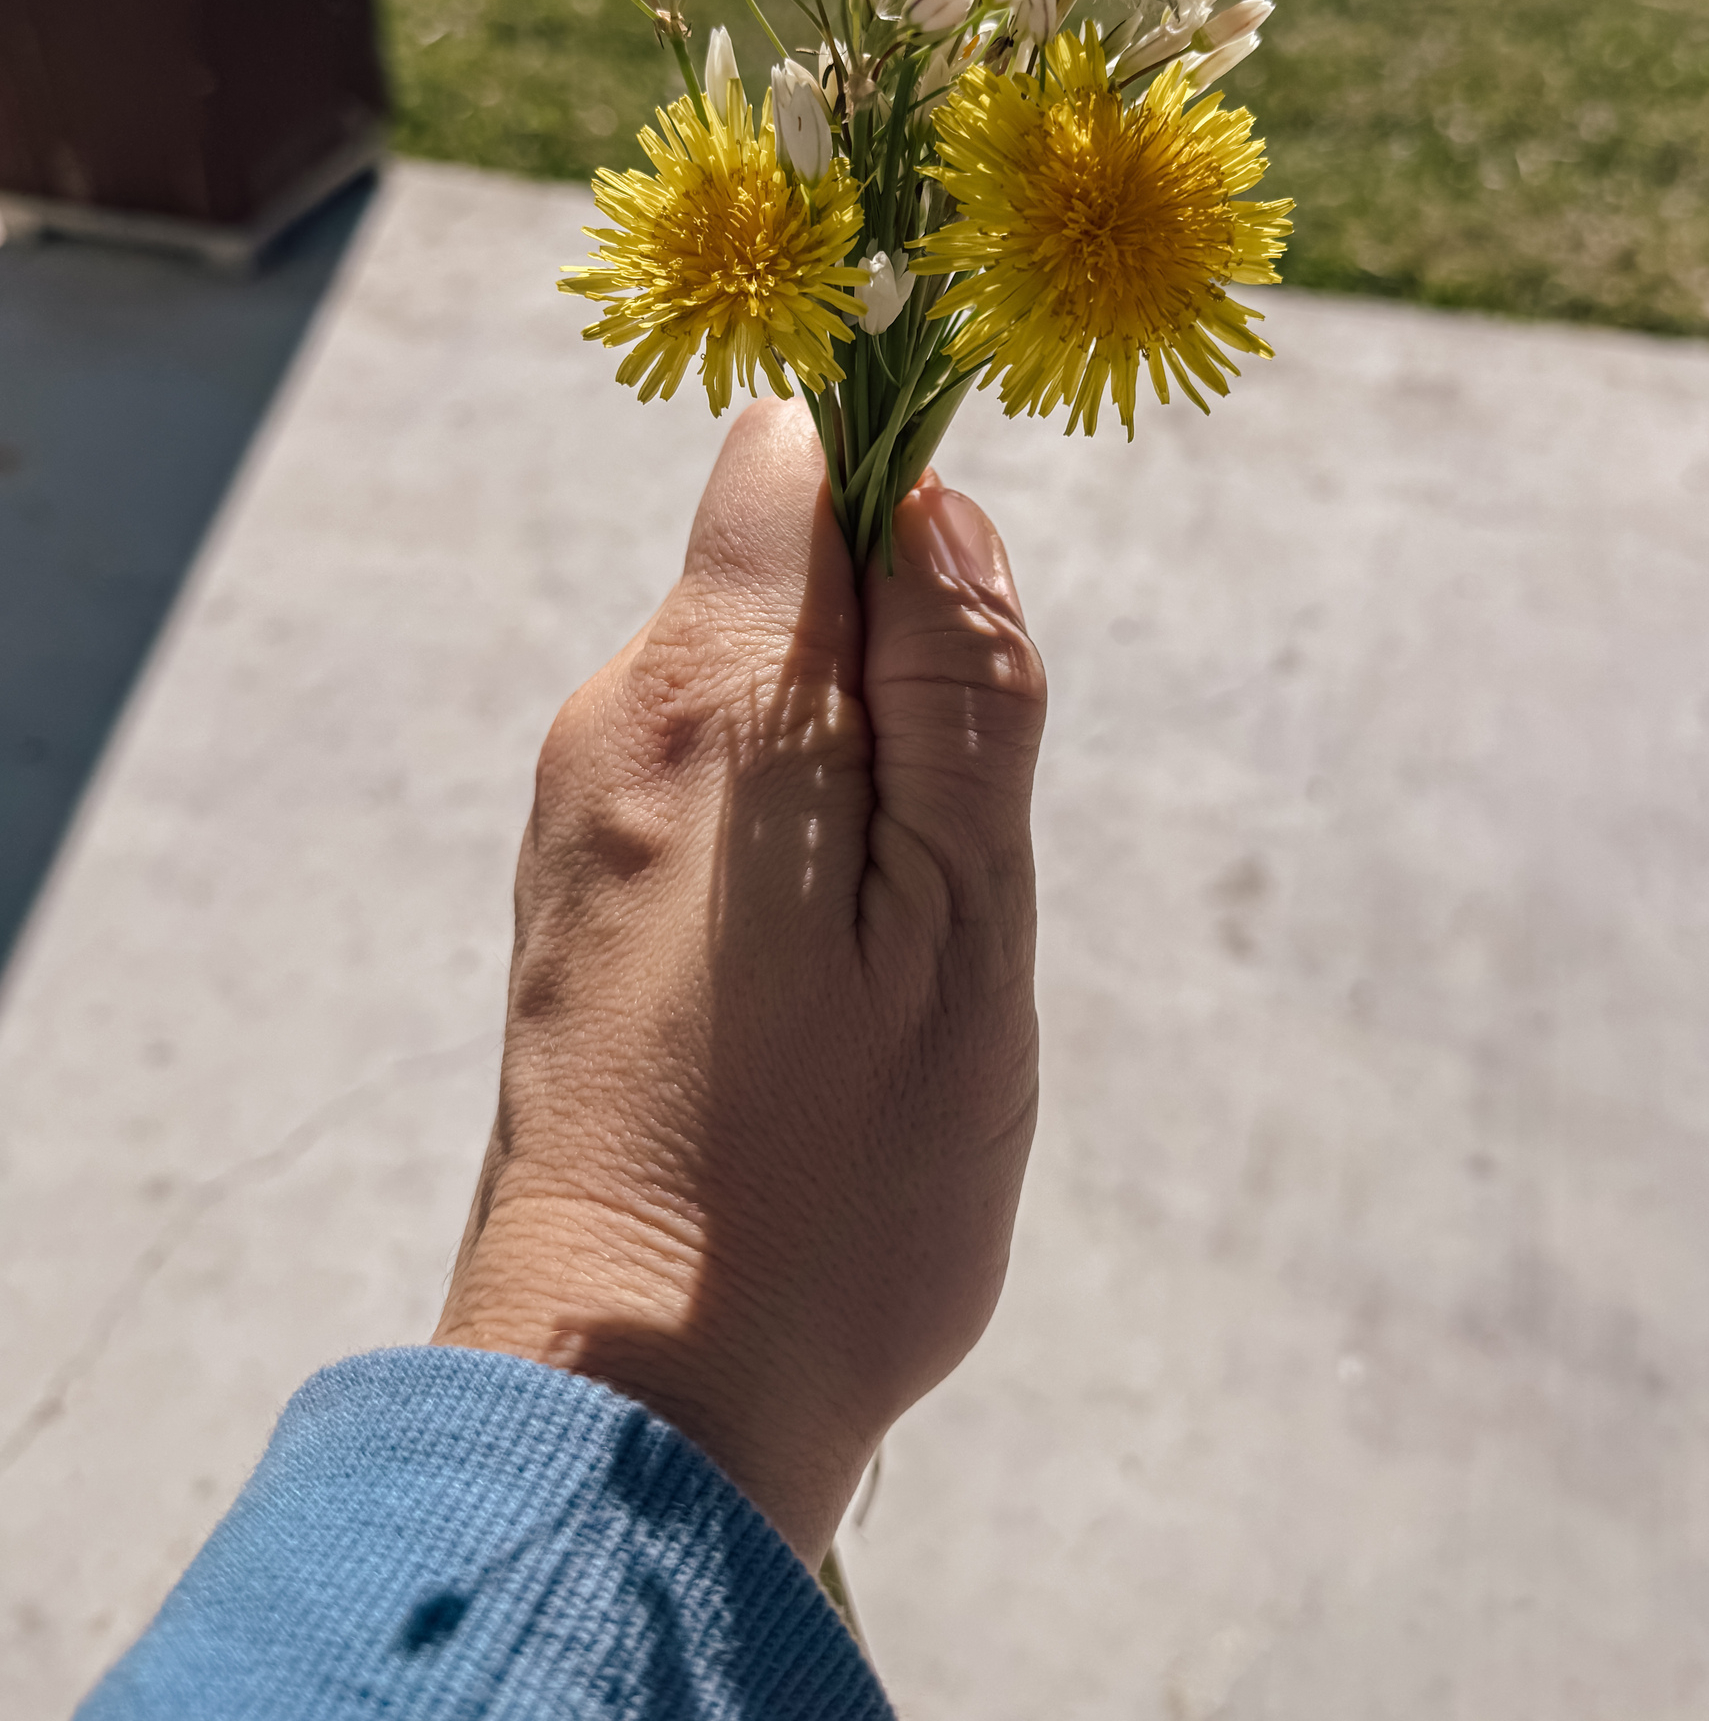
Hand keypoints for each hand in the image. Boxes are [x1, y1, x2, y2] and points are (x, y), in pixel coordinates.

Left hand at [435, 398, 1046, 1568]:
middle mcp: (615, 724)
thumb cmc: (830, 1191)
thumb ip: (962, 698)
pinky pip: (723, 775)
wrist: (632, 1404)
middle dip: (901, 661)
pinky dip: (804, 836)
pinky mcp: (585, 884)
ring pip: (764, 680)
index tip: (971, 633)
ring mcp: (585, 807)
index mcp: (711, 704)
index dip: (905, 486)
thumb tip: (942, 503)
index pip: (795, 456)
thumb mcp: (965, 934)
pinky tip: (823, 986)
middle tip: (951, 857)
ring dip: (863, 767)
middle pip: (785, 569)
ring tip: (889, 950)